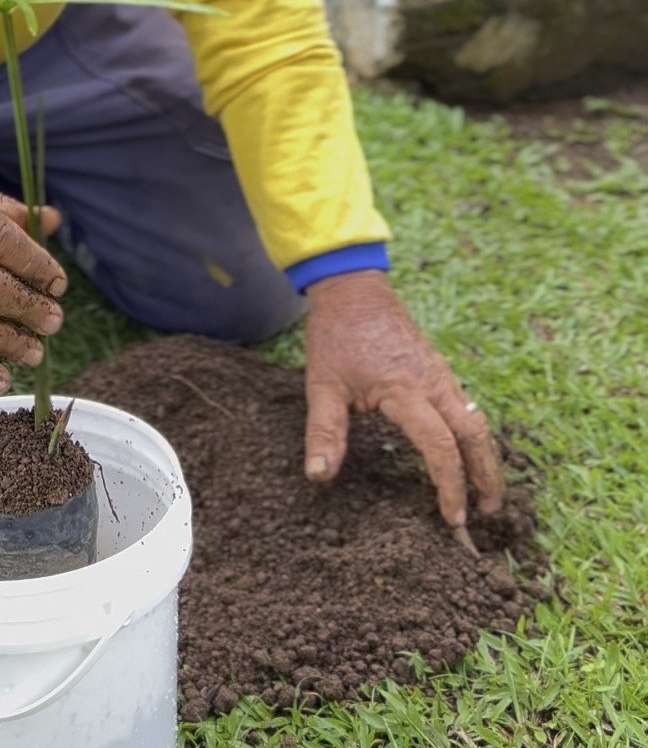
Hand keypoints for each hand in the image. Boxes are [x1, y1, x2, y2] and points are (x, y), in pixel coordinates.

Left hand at [302, 270, 503, 529]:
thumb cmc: (336, 337)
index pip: (440, 447)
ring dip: (485, 456)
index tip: (453, 517)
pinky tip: (468, 451)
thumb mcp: (323, 385)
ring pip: (477, 420)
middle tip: (488, 511)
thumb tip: (319, 475)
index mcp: (407, 391)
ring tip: (486, 490)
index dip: (450, 485)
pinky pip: (467, 406)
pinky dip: (475, 435)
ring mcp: (441, 374)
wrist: (352, 289)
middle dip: (487, 475)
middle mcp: (434, 383)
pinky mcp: (438, 369)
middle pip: (476, 435)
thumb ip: (324, 432)